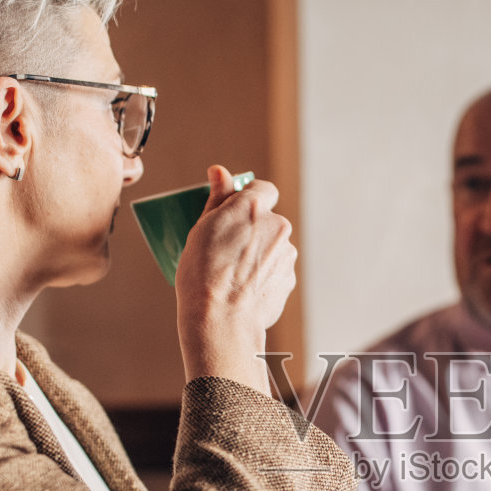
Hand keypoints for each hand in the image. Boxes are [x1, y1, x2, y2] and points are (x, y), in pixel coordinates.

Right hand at [175, 164, 296, 392]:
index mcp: (253, 207)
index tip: (235, 213)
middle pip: (268, 221)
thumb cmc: (203, 273)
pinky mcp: (289, 279)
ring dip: (259, 254)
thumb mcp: (202, 228)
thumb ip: (218, 198)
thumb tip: (219, 171)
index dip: (249, 199)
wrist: (221, 320)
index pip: (263, 189)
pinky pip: (276, 270)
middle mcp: (277, 226)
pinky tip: (243, 290)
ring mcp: (287, 255)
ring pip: (273, 247)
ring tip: (233, 275)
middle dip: (253, 231)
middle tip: (226, 250)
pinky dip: (263, 276)